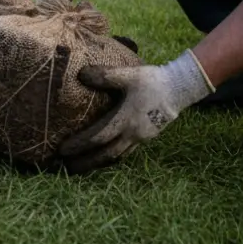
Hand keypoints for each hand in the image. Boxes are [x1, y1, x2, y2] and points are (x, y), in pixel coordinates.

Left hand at [60, 51, 213, 171]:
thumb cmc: (153, 81)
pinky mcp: (146, 137)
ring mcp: (141, 138)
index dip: (80, 144)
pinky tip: (102, 158)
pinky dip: (111, 158)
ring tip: (81, 168)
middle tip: (67, 168)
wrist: (181, 88)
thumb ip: (105, 76)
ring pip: (117, 157)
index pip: (98, 137)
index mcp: (127, 120)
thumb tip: (81, 74)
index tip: (62, 150)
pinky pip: (125, 153)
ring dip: (98, 163)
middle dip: (86, 163)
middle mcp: (134, 134)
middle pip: (107, 155)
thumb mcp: (129, 75)